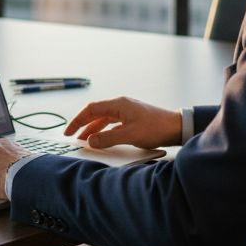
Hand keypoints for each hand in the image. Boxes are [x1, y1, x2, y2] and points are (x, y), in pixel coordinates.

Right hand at [64, 96, 181, 149]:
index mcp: (118, 104)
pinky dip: (103, 131)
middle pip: (95, 113)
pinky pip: (112, 124)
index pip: (91, 109)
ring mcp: (126, 112)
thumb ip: (108, 138)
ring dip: (92, 129)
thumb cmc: (155, 128)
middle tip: (71, 137)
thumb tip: (89, 141)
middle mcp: (121, 105)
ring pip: (103, 119)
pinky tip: (101, 140)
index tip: (68, 132)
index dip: (77, 120)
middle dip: (82, 125)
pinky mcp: (132, 120)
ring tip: (84, 141)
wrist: (176, 127)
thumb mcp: (130, 135)